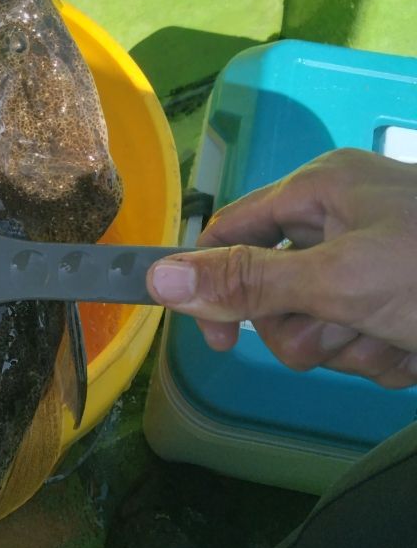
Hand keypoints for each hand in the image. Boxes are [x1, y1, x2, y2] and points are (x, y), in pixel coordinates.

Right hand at [146, 149, 416, 389]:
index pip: (231, 232)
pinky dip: (390, 355)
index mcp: (319, 192)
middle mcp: (343, 220)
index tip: (220, 342)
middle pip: (275, 291)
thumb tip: (157, 278)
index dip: (213, 285)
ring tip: (400, 337)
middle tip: (350, 327)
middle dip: (310, 328)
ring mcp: (376, 263)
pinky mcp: (402, 303)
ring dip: (356, 348)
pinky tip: (415, 348)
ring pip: (321, 327)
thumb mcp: (339, 279)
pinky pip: (364, 342)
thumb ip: (247, 283)